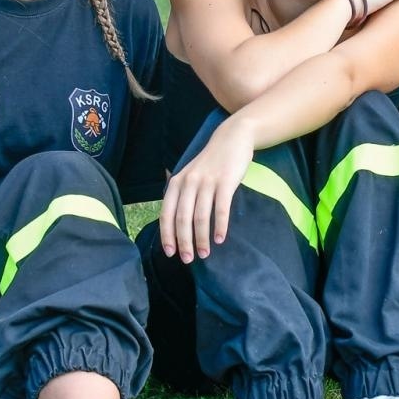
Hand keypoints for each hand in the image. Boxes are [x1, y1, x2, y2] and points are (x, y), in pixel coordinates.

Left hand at [159, 120, 252, 262]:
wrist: (232, 139)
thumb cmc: (211, 163)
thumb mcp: (190, 176)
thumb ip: (182, 195)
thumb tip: (176, 225)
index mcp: (177, 183)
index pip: (166, 214)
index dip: (167, 235)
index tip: (170, 253)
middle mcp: (189, 182)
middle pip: (182, 218)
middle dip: (184, 242)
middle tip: (188, 259)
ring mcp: (207, 181)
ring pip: (200, 216)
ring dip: (202, 238)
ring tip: (204, 254)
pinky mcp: (226, 182)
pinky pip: (221, 209)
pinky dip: (220, 226)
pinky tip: (220, 239)